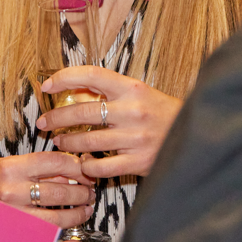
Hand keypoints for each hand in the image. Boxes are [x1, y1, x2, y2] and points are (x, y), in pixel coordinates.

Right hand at [0, 152, 94, 241]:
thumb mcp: (3, 166)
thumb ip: (35, 168)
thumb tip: (71, 173)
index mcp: (10, 169)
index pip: (56, 162)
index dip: (77, 167)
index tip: (86, 171)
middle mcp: (11, 192)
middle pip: (61, 192)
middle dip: (83, 193)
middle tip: (89, 193)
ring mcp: (12, 218)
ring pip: (58, 219)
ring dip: (78, 215)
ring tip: (84, 211)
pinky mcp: (12, 239)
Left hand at [37, 65, 182, 178]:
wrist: (197, 136)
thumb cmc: (164, 114)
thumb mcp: (141, 93)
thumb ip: (112, 92)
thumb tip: (74, 90)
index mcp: (133, 88)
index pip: (92, 75)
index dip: (65, 77)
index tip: (47, 85)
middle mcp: (133, 111)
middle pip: (82, 112)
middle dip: (56, 118)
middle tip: (44, 123)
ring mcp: (135, 138)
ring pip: (87, 141)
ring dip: (68, 143)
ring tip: (60, 142)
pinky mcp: (138, 161)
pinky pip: (101, 166)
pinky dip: (87, 166)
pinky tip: (84, 163)